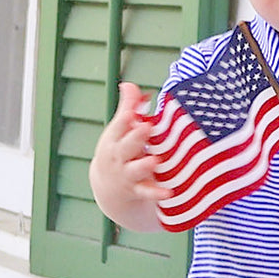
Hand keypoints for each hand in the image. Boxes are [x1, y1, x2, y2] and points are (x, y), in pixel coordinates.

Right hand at [87, 82, 167, 230]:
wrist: (108, 190)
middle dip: (135, 137)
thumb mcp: (118, 132)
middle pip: (126, 146)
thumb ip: (127, 108)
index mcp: (114, 140)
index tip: (134, 109)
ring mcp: (127, 175)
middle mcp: (119, 157)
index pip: (119, 126)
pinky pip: (147, 193)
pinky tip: (170, 192)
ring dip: (144, 165)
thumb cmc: (118, 152)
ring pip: (135, 170)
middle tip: (146, 127)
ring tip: (155, 160)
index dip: (125, 118)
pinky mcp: (137, 191)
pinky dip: (157, 193)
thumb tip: (129, 84)